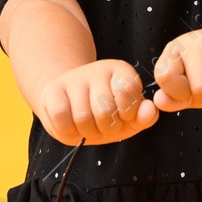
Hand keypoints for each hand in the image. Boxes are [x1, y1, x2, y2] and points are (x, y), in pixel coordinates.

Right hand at [36, 59, 158, 145]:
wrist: (71, 104)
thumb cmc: (104, 112)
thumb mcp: (128, 117)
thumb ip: (144, 117)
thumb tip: (150, 110)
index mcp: (122, 72)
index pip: (129, 93)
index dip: (126, 115)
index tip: (122, 117)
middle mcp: (98, 69)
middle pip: (105, 112)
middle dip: (105, 129)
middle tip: (103, 126)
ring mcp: (74, 78)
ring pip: (83, 117)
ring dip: (87, 132)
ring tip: (88, 126)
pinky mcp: (52, 89)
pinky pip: (61, 117)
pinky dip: (67, 130)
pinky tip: (71, 124)